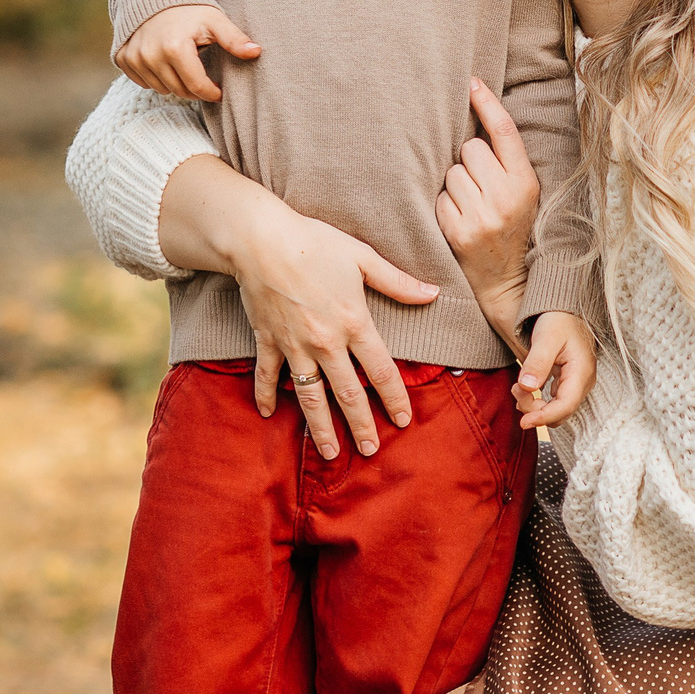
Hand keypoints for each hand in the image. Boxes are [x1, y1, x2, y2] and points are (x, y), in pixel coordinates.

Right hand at [115, 3, 259, 101]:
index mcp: (175, 48)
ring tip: (185, 66)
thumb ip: (234, 38)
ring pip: (161, 89)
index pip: (197, 87)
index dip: (211, 92)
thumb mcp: (214, 20)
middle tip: (204, 78)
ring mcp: (134, 58)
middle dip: (195, 89)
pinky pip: (143, 82)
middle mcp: (150, 55)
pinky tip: (165, 63)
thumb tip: (256, 52)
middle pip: (179, 91)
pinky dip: (155, 78)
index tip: (219, 91)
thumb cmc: (189, 8)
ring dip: (175, 84)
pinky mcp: (123, 59)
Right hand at [156, 157, 440, 460]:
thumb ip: (398, 282)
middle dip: (361, 426)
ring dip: (321, 427)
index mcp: (354, 323)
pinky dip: (267, 396)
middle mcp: (326, 342)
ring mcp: (295, 346)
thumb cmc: (315, 242)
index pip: (381, 371)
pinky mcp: (268, 341)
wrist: (261, 240)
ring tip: (331, 453)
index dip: (395, 398)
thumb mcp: (363, 258)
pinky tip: (269, 415)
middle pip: (348, 394)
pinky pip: (268, 376)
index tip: (403, 421)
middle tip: (371, 451)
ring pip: (311, 396)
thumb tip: (433, 293)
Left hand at [434, 77, 538, 343]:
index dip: (487, 103)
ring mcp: (482, 216)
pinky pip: (439, 198)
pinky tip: (459, 220)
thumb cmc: (511, 227)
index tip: (471, 81)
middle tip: (479, 186)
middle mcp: (507, 197)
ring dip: (455, 185)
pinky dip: (444, 206)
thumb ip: (505, 159)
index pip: (504, 132)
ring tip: (470, 206)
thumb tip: (476, 111)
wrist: (505, 281)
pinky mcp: (459, 232)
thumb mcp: (522, 191)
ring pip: (451, 172)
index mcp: (527, 183)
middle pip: (469, 150)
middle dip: (468, 162)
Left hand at [513, 311, 596, 429]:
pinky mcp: (566, 383)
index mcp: (580, 372)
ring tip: (517, 387)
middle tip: (516, 391)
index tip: (523, 422)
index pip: (565, 406)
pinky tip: (523, 388)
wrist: (563, 309)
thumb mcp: (546, 337)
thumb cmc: (558, 319)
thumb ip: (537, 362)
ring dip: (533, 406)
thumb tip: (527, 387)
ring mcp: (575, 384)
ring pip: (555, 410)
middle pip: (560, 413)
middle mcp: (581, 383)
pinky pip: (552, 402)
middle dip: (535, 410)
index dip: (544, 417)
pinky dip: (535, 401)